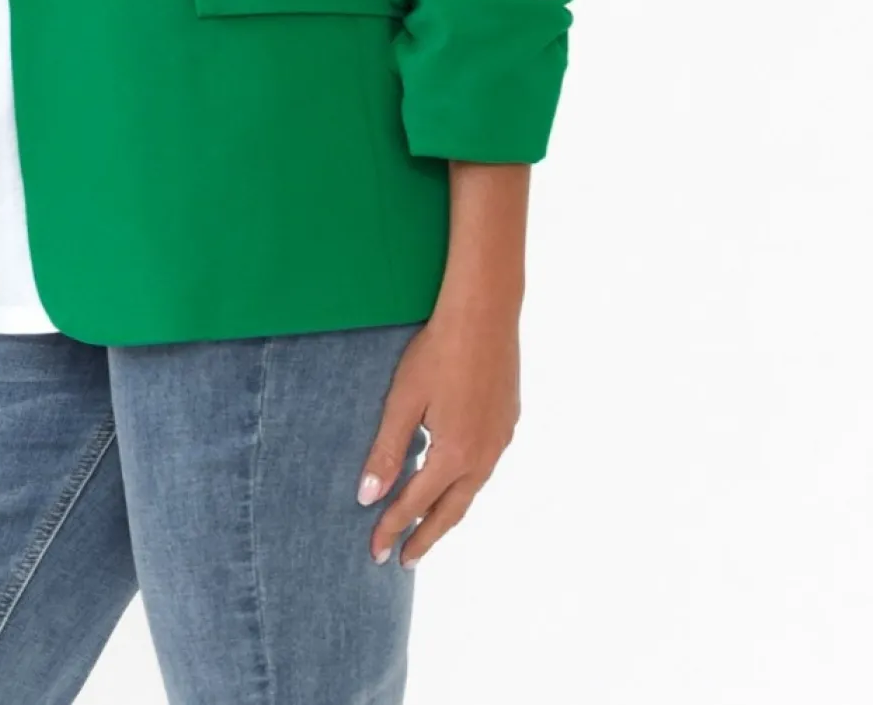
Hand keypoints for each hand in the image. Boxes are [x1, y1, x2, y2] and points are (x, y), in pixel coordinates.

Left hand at [356, 297, 520, 567]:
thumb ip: (386, 450)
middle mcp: (483, 456)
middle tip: (403, 561)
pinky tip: (454, 480)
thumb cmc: (437, 352)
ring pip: (471, 491)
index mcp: (454, 455)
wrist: (485, 314)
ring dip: (447, 513)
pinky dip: (465, 484)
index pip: (416, 504)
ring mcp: (501, 441)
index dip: (393, 529)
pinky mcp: (508, 422)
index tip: (376, 552)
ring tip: (427, 529)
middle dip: (425, 538)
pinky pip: (485, 467)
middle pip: (451, 512)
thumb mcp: (403, 400)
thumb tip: (368, 498)